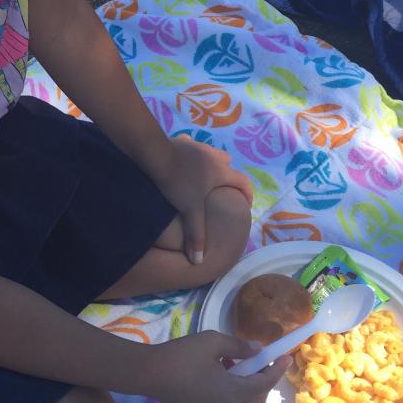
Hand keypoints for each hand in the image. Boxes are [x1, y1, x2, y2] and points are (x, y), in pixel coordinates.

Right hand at [143, 331, 289, 402]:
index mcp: (233, 393)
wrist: (150, 373)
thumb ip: (239, 347)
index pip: (264, 383)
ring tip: (240, 365)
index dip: (277, 370)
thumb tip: (257, 350)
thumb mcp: (213, 342)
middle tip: (265, 362)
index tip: (287, 357)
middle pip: (256, 399)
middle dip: (265, 381)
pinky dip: (233, 394)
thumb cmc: (182, 355)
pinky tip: (222, 376)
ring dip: (248, 388)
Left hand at [151, 136, 252, 263]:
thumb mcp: (189, 211)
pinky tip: (183, 160)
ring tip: (200, 178)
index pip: (244, 182)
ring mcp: (198, 146)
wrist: (155, 156)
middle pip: (228, 165)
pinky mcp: (182, 141)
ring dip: (210, 164)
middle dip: (227, 177)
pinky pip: (192, 146)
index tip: (244, 205)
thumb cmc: (177, 183)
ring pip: (211, 154)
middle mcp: (213, 156)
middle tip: (219, 192)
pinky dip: (192, 153)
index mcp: (220, 172)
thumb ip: (196, 235)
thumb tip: (199, 261)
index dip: (248, 194)